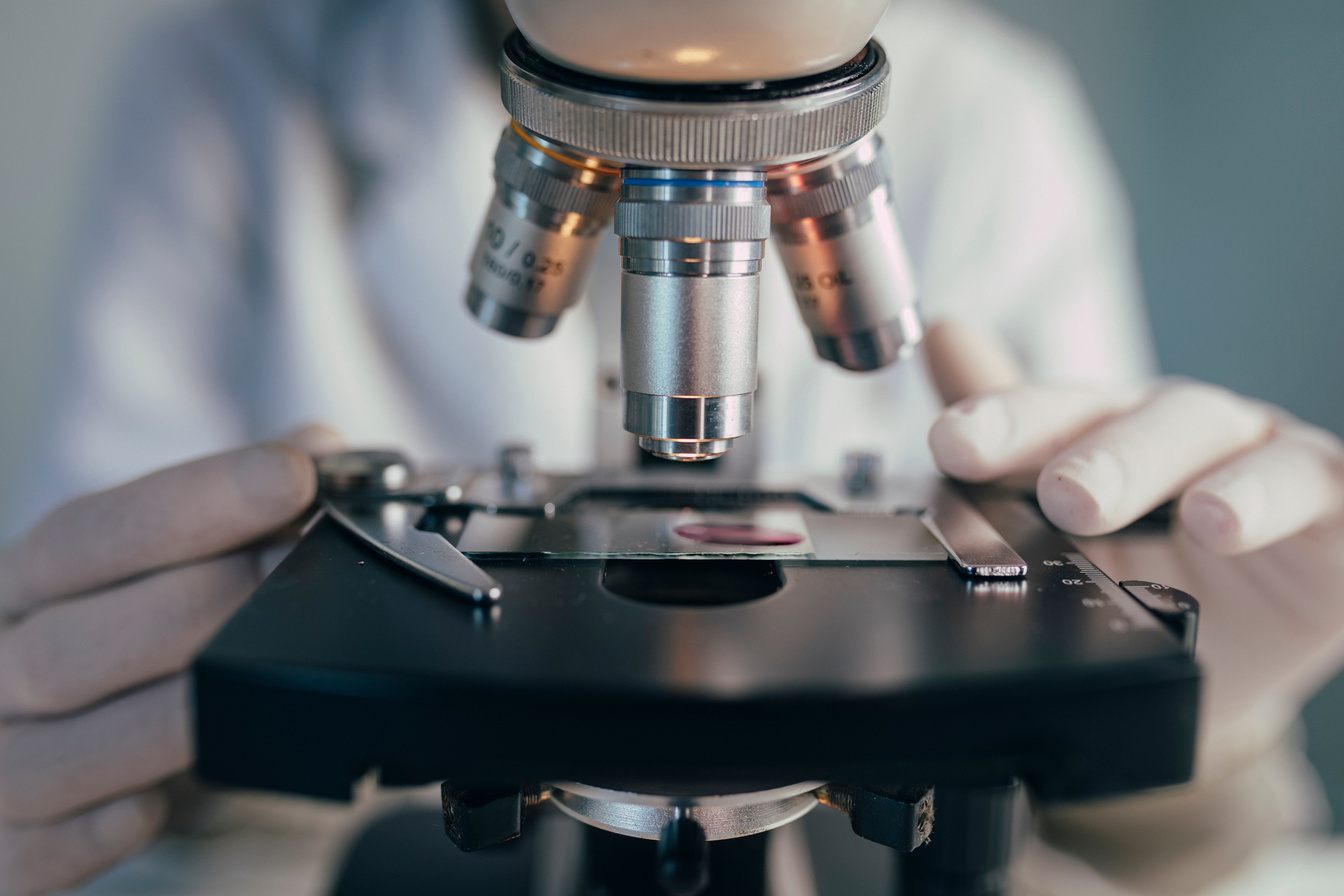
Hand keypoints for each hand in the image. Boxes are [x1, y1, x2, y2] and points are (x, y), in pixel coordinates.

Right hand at [0, 425, 339, 894]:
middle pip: (70, 645)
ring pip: (53, 755)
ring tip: (266, 684)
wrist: (105, 756)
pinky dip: (94, 833)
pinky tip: (154, 804)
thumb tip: (324, 448)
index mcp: (26, 585)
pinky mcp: (8, 853)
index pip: (87, 534)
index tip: (293, 473)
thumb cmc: (148, 647)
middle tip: (301, 576)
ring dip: (168, 720)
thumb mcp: (182, 569)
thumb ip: (245, 509)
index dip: (193, 501)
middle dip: (202, 607)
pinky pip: (35, 855)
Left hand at [924, 321, 1343, 890]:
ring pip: (1252, 456)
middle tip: (1067, 497)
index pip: (1059, 412)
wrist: (1217, 657)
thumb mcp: (1057, 519)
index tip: (951, 445)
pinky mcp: (1337, 511)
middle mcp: (1192, 432)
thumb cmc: (1139, 570)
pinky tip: (1267, 524)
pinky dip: (1298, 503)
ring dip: (1231, 487)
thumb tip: (942, 337)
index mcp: (1114, 425)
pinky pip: (1330, 495)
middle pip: (1152, 425)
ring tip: (1204, 522)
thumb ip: (1005, 436)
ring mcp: (1271, 465)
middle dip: (1111, 457)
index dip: (1007, 421)